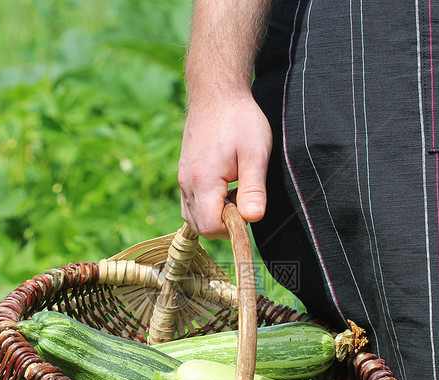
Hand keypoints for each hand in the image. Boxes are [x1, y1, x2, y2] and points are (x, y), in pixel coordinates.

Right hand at [178, 93, 271, 238]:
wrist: (216, 93)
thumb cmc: (240, 119)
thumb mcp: (256, 153)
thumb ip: (254, 189)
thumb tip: (253, 218)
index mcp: (203, 181)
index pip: (210, 227)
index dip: (232, 227)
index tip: (248, 208)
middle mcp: (186, 183)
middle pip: (200, 226)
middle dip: (223, 224)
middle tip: (243, 199)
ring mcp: (182, 179)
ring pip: (193, 217)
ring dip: (215, 215)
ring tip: (234, 193)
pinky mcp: (183, 174)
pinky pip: (190, 204)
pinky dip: (206, 206)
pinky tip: (224, 188)